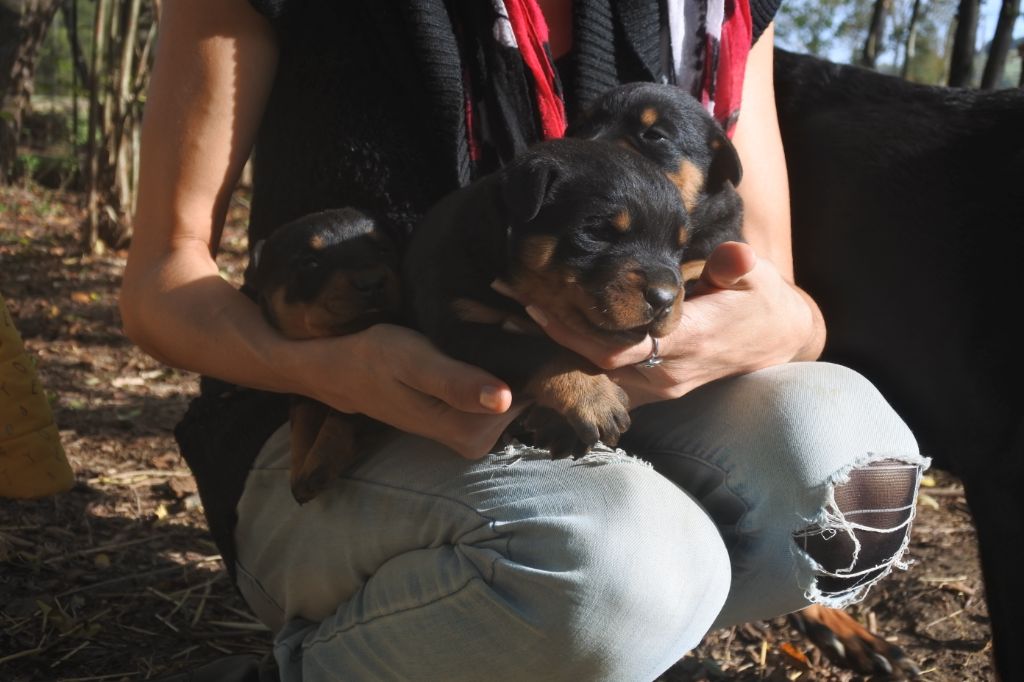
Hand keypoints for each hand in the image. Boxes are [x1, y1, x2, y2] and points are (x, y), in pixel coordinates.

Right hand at [294, 324, 522, 458]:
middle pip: (524, 395)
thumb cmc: (378, 358)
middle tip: (490, 326)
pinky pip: (499, 394)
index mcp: (470, 431)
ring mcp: (474, 436)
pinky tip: (477, 350)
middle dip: (514, 358)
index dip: (523, 358)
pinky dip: (494, 369)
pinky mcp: (468, 425)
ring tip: (480, 334)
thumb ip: (457, 383)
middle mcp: (478, 442)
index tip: (507, 328)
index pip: (528, 395)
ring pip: (513, 392)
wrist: (346, 372)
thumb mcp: (416, 362)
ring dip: (504, 362)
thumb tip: (502, 399)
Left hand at [508, 241, 818, 406]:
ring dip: (553, 348)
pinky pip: (604, 379)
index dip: (575, 330)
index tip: (536, 304)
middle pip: (594, 362)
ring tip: (507, 317)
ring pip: (595, 374)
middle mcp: (667, 374)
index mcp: (689, 342)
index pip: (619, 344)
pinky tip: (538, 336)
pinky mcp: (651, 390)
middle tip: (505, 304)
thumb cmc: (758, 300)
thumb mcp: (757, 276)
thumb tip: (735, 256)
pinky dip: (571, 360)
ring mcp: (658, 388)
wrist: (774, 340)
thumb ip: (740, 267)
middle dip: (549, 337)